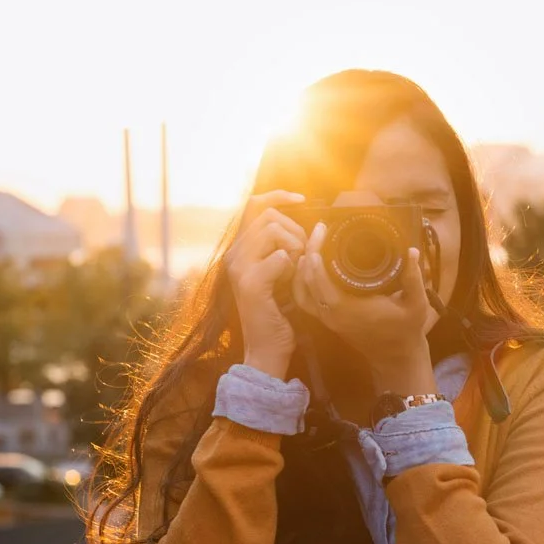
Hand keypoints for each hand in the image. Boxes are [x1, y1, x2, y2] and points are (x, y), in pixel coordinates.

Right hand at [225, 191, 310, 379]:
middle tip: (303, 254)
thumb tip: (310, 226)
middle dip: (294, 229)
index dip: (278, 195)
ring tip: (297, 267)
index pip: (254, 205)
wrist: (267, 348)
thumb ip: (286, 249)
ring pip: (272, 230)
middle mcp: (234, 255)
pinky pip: (280, 257)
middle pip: (268, 215)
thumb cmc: (278, 313)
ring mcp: (239, 268)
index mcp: (240, 250)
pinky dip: (293, 266)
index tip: (302, 199)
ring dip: (294, 245)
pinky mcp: (250, 284)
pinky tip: (291, 281)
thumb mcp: (283, 274)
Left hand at [292, 229, 436, 393]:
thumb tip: (411, 251)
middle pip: (307, 279)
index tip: (322, 231)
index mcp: (348, 308)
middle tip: (318, 231)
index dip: (317, 253)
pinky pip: (305, 299)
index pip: (320, 278)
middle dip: (309, 252)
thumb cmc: (406, 331)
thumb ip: (414, 278)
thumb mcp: (416, 304)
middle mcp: (332, 313)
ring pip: (300, 290)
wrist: (396, 357)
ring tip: (312, 243)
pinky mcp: (328, 319)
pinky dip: (302, 281)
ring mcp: (327, 318)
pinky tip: (309, 265)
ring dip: (302, 266)